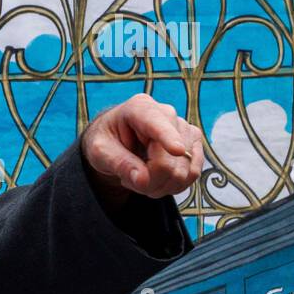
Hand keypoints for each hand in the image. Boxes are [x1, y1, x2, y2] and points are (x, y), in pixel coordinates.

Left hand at [81, 93, 203, 206]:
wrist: (117, 141)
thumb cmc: (107, 141)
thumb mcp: (100, 152)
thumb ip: (119, 163)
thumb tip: (143, 180)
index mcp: (139, 109)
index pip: (157, 124)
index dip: (168, 138)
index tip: (176, 150)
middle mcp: (167, 114)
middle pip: (171, 158)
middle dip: (151, 180)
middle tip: (130, 180)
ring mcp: (184, 129)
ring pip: (184, 170)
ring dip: (160, 185)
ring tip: (141, 178)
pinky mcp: (193, 144)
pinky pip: (192, 174)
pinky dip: (173, 185)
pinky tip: (156, 181)